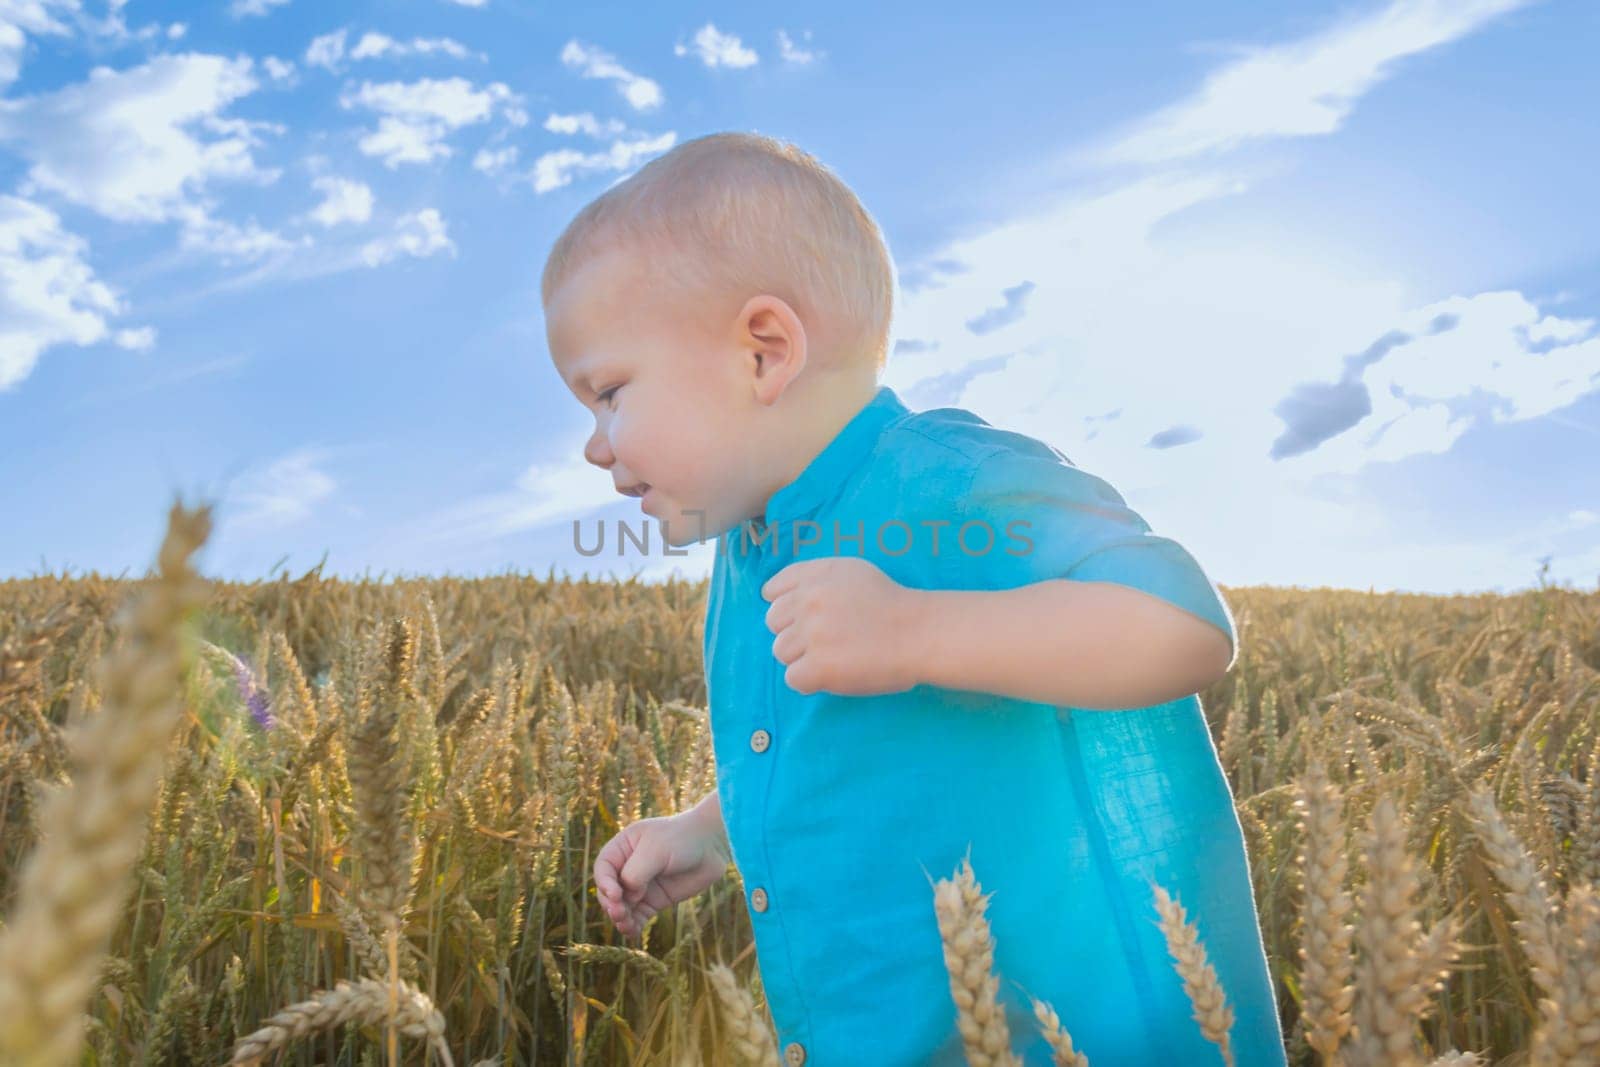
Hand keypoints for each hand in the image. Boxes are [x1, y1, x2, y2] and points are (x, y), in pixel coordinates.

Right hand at [592, 810, 728, 941]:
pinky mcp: (655, 901)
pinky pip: (638, 917)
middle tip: (620, 913)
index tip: (616, 895)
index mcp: (623, 847)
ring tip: (626, 926)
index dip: (604, 883)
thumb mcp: (656, 850)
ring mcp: (641, 885)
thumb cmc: (682, 839)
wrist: (712, 844)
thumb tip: (628, 895)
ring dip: (621, 918)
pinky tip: (633, 934)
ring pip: (622, 906)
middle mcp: (628, 867)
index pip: (603, 868)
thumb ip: (636, 873)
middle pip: (609, 891)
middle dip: (611, 904)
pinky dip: (633, 926)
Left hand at [760, 555, 923, 696]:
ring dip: (802, 658)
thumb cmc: (891, 603)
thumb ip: (815, 579)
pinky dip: (810, 680)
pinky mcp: (818, 666)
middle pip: (773, 623)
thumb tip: (776, 596)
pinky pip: (793, 678)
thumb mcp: (852, 572)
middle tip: (826, 640)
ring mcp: (811, 633)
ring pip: (780, 652)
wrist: (920, 633)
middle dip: (794, 633)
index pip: (773, 591)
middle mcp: (808, 599)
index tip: (805, 618)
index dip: (786, 608)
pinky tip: (834, 672)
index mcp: (816, 574)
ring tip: (834, 656)